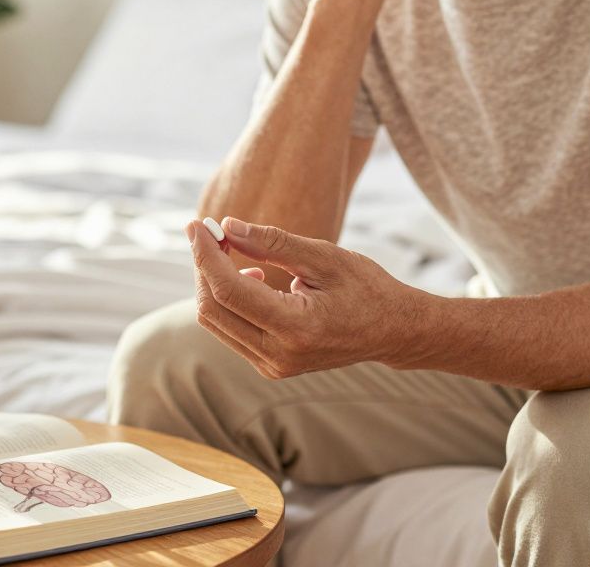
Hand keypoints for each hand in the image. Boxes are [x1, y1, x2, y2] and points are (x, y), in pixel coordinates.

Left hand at [185, 217, 424, 378]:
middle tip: (212, 231)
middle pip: (213, 308)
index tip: (198, 224)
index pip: (229, 291)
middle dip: (204, 266)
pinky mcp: (269, 365)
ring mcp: (272, 365)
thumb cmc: (366, 288)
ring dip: (212, 282)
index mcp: (297, 327)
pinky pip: (230, 330)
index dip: (206, 254)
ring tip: (232, 249)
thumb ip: (274, 242)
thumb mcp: (325, 257)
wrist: (392, 331)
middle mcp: (279, 355)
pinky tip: (252, 276)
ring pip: (216, 321)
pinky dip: (228, 299)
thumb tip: (227, 226)